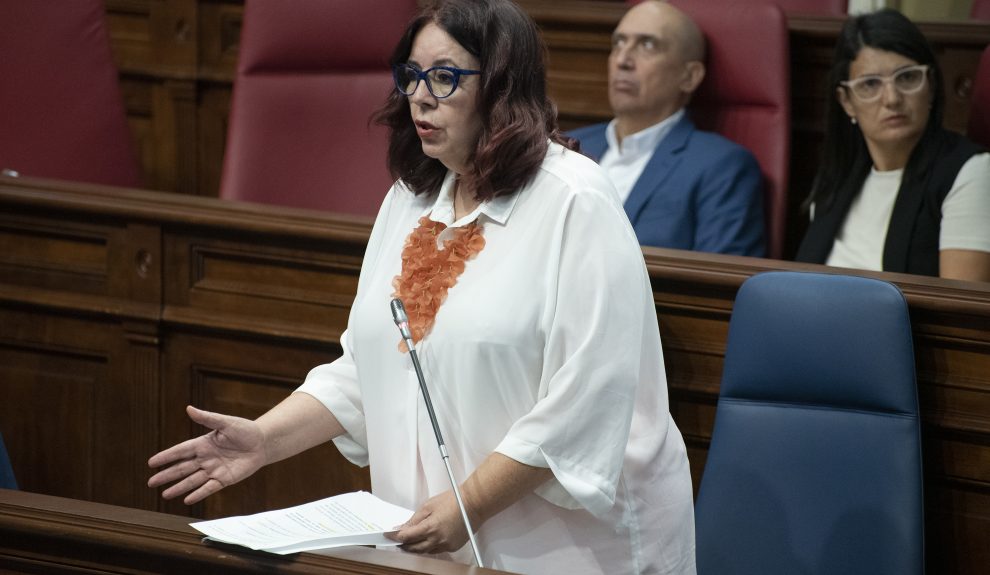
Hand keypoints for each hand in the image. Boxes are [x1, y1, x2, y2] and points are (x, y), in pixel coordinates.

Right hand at [147, 405, 265, 504]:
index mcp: (203, 444)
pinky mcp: (224, 479)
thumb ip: (207, 418)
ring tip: (164, 495)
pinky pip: (209, 488)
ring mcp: (214, 470)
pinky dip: (198, 494)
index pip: (180, 451)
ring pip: (192, 480)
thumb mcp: (225, 422)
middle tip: (150, 483)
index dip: (166, 457)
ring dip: (178, 487)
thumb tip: (189, 408)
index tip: (151, 463)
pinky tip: (186, 500)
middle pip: (182, 468)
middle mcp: (206, 458)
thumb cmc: (245, 429)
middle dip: (166, 475)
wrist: (263, 442)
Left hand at [388, 491, 473, 553]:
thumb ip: (414, 519)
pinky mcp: (453, 547)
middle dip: (403, 544)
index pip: (406, 537)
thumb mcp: (429, 505)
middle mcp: (437, 539)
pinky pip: (436, 550)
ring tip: (410, 542)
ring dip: (415, 547)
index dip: (395, 536)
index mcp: (430, 527)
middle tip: (397, 540)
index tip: (388, 535)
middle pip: (414, 548)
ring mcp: (446, 545)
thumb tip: (403, 527)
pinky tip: (426, 541)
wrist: (474, 504)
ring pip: (425, 551)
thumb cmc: (453, 500)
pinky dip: (429, 547)